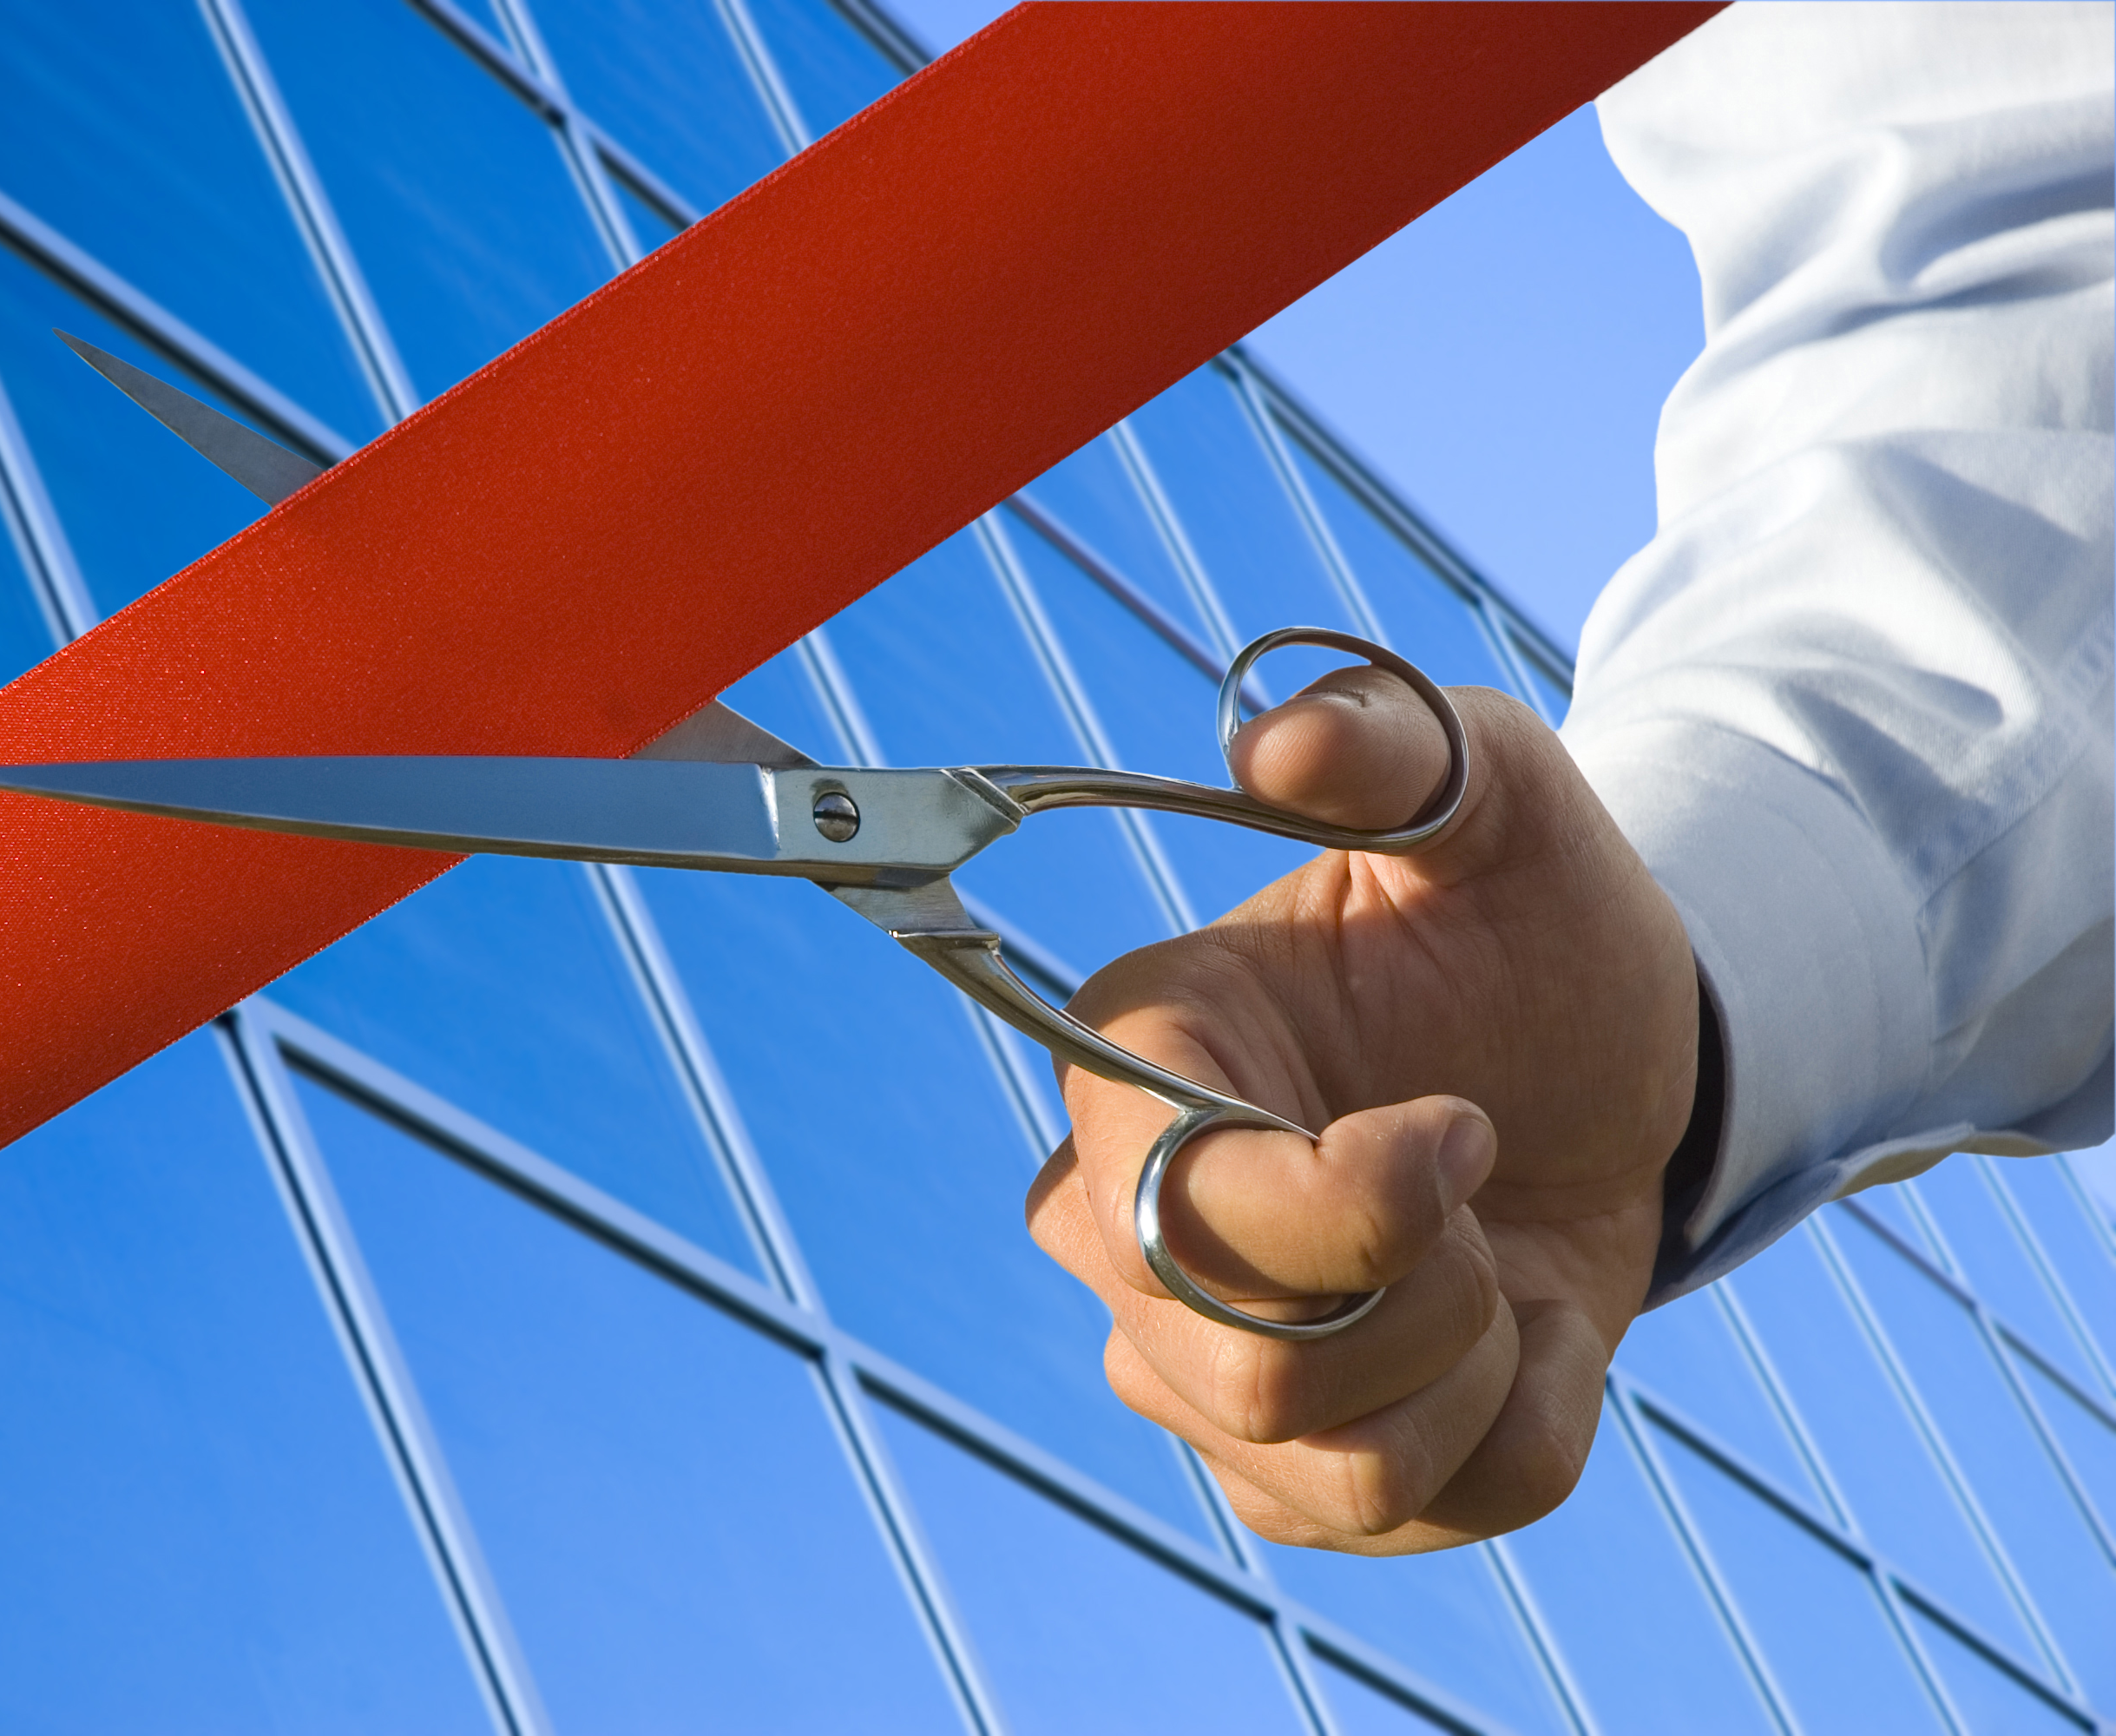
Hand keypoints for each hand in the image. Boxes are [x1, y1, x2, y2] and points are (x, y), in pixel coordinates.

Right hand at [1026, 668, 1698, 1551]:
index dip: (1354, 1212)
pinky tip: (1510, 1325)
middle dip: (1430, 1296)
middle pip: (1246, 1378)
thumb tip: (1278, 744)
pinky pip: (1424, 1519)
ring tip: (1491, 1251)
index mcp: (1134, 1063)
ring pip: (1335, 1471)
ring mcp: (1194, 1368)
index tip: (1466, 1124)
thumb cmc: (1519, 922)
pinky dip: (1518, 1429)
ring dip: (1476, 1363)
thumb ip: (1395, 741)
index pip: (1174, 1217)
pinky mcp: (1293, 1469)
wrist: (1601, 1069)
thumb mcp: (1489, 797)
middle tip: (1484, 1176)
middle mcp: (1121, 1231)